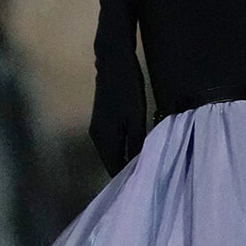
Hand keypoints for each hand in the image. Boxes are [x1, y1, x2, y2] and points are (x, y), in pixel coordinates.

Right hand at [88, 52, 147, 176]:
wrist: (113, 62)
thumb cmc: (127, 90)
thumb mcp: (136, 118)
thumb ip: (136, 143)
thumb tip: (137, 166)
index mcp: (104, 140)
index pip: (114, 168)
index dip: (128, 177)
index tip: (144, 184)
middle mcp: (97, 138)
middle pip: (112, 160)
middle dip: (127, 169)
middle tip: (148, 174)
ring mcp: (97, 128)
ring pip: (112, 150)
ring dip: (125, 157)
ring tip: (145, 162)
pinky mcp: (102, 119)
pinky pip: (112, 141)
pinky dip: (123, 146)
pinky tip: (136, 146)